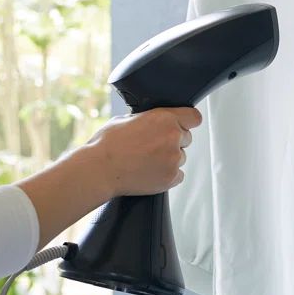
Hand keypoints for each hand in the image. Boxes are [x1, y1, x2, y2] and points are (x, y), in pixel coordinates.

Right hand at [88, 106, 202, 197]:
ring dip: (169, 159)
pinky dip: (167, 176)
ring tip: (147, 162)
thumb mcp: (128, 119)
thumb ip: (149, 119)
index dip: (188, 121)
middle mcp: (173, 136)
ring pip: (181, 157)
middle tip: (154, 147)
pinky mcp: (171, 177)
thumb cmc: (107, 144)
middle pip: (187, 138)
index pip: (194, 117)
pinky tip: (150, 173)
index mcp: (165, 117)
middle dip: (174, 142)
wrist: (99, 170)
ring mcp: (174, 158)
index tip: (184, 125)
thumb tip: (153, 121)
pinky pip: (178, 175)